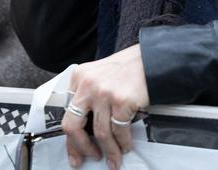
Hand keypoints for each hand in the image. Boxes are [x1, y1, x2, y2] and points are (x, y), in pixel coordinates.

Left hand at [62, 44, 149, 169]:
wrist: (151, 59)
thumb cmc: (128, 68)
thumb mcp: (99, 75)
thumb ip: (88, 95)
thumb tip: (86, 128)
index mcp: (79, 77)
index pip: (67, 113)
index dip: (70, 137)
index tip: (74, 150)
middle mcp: (87, 84)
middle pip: (73, 125)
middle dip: (81, 147)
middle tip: (90, 156)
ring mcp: (103, 93)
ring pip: (100, 133)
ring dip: (109, 151)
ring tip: (114, 158)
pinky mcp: (121, 101)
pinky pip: (118, 131)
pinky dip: (122, 143)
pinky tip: (125, 146)